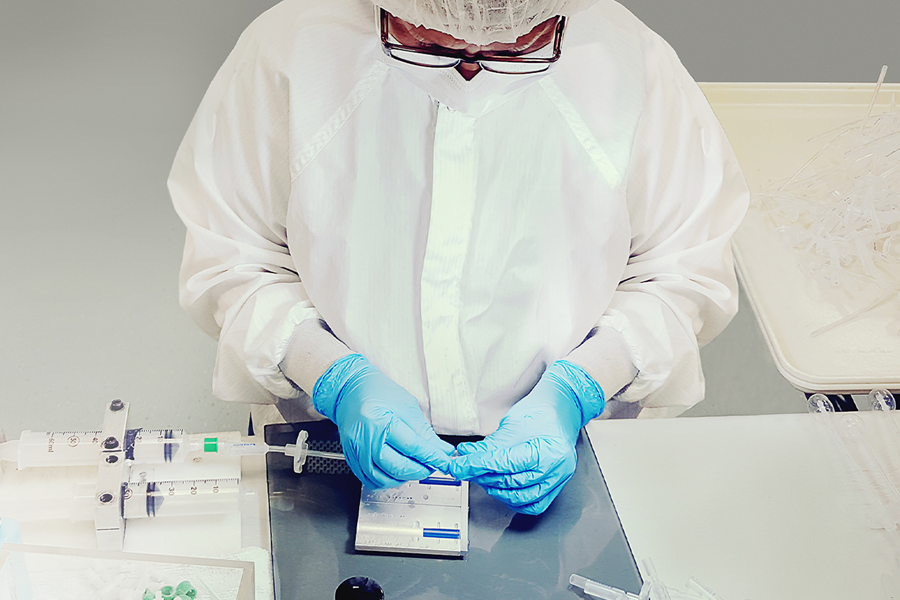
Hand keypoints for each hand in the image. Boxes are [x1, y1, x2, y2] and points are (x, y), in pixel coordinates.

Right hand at [312, 354, 454, 488]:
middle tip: (432, 465)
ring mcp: (356, 451)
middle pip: (397, 467)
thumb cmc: (376, 392)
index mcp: (380, 422)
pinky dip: (387, 481)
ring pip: (383, 479)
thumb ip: (424, 432)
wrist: (349, 390)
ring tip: (415, 467)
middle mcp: (365, 439)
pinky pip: (370, 480)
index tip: (444, 461)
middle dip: (420, 470)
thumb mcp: (406, 406)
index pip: (412, 447)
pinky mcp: (351, 459)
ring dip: (404, 478)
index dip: (432, 457)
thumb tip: (441, 451)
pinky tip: (397, 472)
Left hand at [447, 360, 604, 514]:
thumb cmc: (542, 411)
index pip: (504, 464)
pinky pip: (532, 504)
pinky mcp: (555, 486)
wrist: (562, 409)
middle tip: (466, 468)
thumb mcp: (511, 424)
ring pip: (520, 498)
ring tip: (482, 476)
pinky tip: (502, 488)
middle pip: (511, 482)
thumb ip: (489, 446)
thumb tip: (466, 458)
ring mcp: (558, 480)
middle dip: (483, 476)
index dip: (477, 466)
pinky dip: (514, 498)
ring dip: (496, 489)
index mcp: (547, 451)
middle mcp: (556, 469)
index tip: (459, 466)